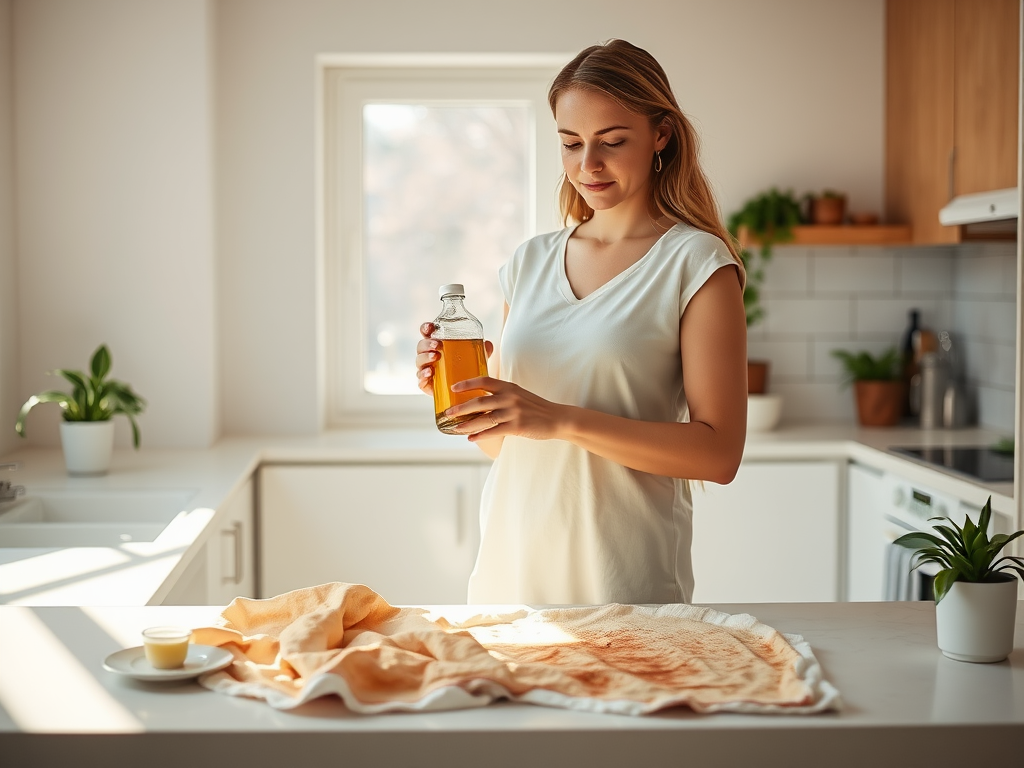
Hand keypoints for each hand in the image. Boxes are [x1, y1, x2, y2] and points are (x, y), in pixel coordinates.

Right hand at [415, 322, 493, 396]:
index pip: (427, 333)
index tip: (431, 327)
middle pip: (421, 346)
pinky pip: (420, 380)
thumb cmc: (465, 370)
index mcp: (437, 345)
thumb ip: (481, 350)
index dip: (426, 328)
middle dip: (427, 343)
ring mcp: (426, 370)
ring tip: (436, 356)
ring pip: (419, 361)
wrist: (463, 393)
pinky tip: (430, 373)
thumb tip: (487, 344)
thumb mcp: (475, 358)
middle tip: (438, 345)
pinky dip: (423, 375)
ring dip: (426, 357)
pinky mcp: (426, 384)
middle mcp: (429, 356)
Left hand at [443, 376, 564, 441]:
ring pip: (484, 419)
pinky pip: (494, 431)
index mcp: (509, 387)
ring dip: (467, 425)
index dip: (467, 383)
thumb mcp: (519, 394)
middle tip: (447, 413)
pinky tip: (471, 438)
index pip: (484, 381)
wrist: (557, 418)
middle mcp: (510, 397)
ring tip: (455, 429)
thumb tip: (480, 400)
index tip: (453, 387)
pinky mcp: (517, 426)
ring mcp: (513, 412)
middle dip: (460, 408)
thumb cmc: (535, 407)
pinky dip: (481, 435)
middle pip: (479, 401)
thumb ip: (502, 394)